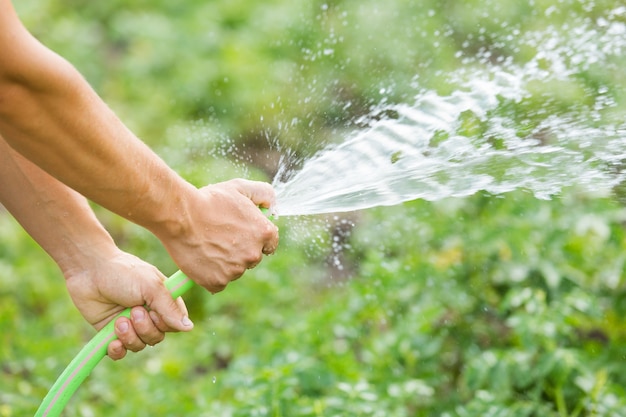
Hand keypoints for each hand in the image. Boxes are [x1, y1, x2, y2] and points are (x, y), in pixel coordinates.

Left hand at [63, 249, 192, 359]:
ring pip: (139, 345)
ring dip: (130, 336)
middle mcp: (148, 314)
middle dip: (145, 328)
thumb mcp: (151, 287)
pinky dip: (118, 350)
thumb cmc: (123, 272)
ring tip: (119, 321)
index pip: (175, 324)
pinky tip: (113, 342)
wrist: (89, 270)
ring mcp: (130, 324)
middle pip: (157, 337)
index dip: (166, 325)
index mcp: (162, 301)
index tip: (155, 313)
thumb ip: (170, 308)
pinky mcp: (110, 333)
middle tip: (133, 311)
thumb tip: (189, 328)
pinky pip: (120, 352)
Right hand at [157, 179, 279, 292]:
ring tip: (208, 244)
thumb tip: (272, 206)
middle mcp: (253, 254)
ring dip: (225, 262)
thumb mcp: (240, 187)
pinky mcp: (217, 282)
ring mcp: (235, 270)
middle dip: (240, 249)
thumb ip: (263, 194)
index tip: (243, 234)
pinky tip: (201, 258)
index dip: (256, 238)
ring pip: (234, 270)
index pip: (270, 243)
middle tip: (220, 236)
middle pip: (252, 258)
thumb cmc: (209, 200)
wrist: (180, 216)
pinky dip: (210, 274)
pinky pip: (218, 282)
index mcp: (264, 233)